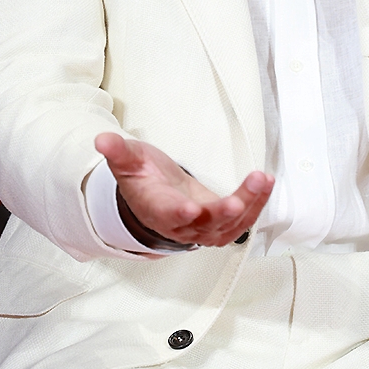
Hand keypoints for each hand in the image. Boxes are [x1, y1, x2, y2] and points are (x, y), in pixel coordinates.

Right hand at [94, 133, 273, 248]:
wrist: (156, 198)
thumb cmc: (145, 180)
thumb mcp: (129, 161)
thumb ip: (118, 152)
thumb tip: (102, 140)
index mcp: (157, 209)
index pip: (168, 215)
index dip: (179, 214)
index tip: (190, 208)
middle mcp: (181, 225)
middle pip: (204, 225)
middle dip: (223, 213)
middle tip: (238, 200)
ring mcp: (203, 227)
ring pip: (228, 226)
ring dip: (248, 206)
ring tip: (260, 181)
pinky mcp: (221, 223)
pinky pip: (242, 219)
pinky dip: (256, 204)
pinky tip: (266, 183)